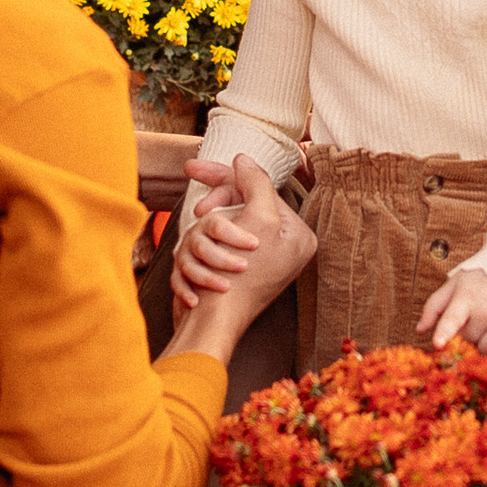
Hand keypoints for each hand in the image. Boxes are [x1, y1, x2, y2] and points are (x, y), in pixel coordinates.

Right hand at [169, 151, 274, 312]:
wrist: (214, 327)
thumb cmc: (243, 279)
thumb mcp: (260, 220)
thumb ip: (257, 182)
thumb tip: (244, 158)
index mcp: (295, 234)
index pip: (258, 189)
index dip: (224, 179)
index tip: (192, 168)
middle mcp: (279, 249)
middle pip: (237, 209)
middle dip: (214, 216)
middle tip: (199, 214)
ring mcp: (253, 265)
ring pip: (215, 230)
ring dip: (204, 244)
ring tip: (204, 262)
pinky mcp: (229, 278)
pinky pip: (207, 254)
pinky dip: (197, 264)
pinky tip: (198, 282)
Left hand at [422, 266, 486, 355]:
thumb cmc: (480, 275)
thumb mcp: (454, 284)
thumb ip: (434, 306)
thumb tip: (420, 330)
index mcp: (466, 296)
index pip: (452, 318)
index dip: (444, 332)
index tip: (438, 344)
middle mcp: (486, 309)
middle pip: (467, 340)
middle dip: (467, 334)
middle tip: (475, 317)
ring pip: (486, 349)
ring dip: (484, 342)